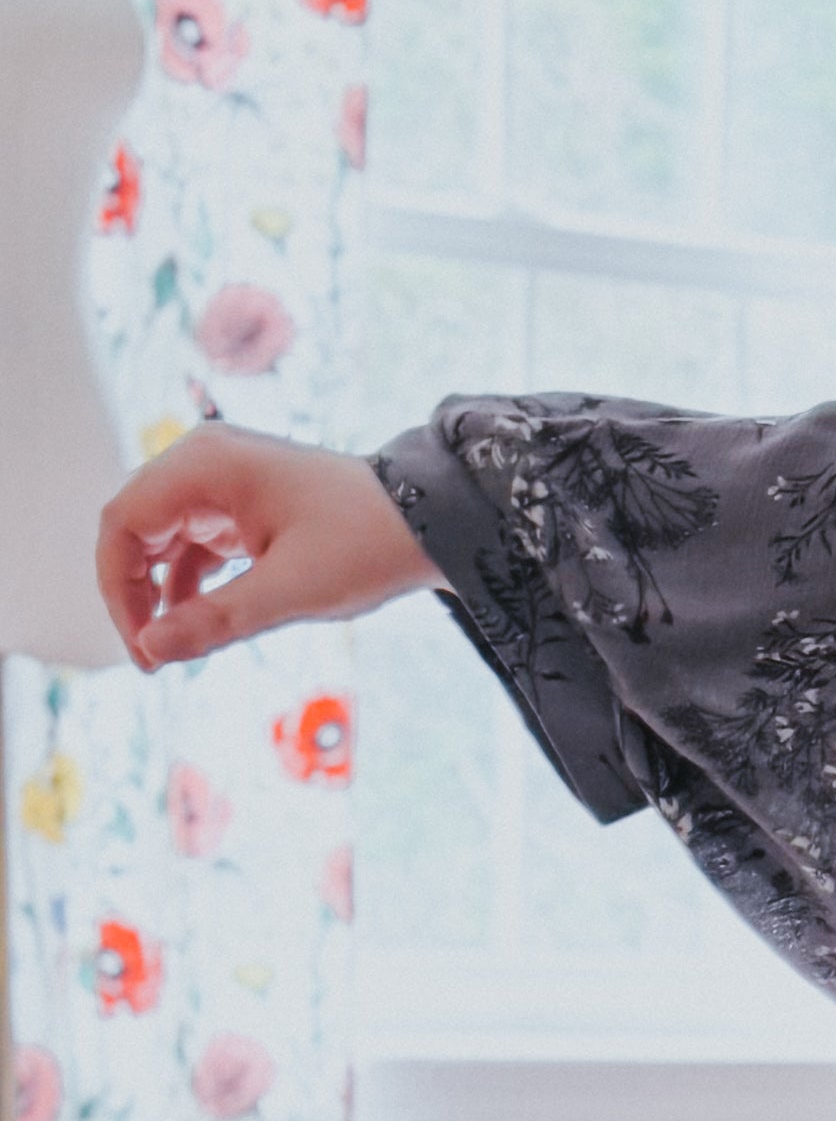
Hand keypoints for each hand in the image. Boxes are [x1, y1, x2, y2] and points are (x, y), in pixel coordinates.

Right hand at [98, 424, 438, 670]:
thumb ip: (215, 620)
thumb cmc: (366, 544)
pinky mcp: (243, 504)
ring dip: (158, 592)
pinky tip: (197, 623)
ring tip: (172, 648)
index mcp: (206, 466)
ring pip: (160, 537)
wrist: (431, 522)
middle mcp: (206, 462)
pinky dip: (188, 583)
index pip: (123, 523)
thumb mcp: (289, 592)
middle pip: (134, 527)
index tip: (142, 648)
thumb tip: (150, 649)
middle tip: (153, 657)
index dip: (118, 589)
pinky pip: (193, 543)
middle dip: (133, 593)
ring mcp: (224, 481)